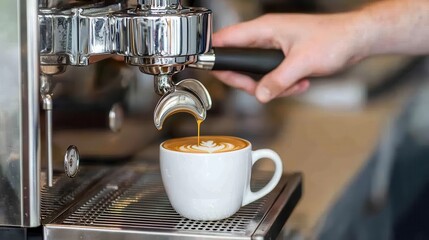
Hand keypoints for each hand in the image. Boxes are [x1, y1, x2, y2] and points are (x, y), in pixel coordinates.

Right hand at [213, 13, 368, 102]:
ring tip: (292, 85)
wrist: (356, 39)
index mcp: (265, 28)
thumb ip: (277, 81)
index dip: (213, 52)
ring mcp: (275, 48)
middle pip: (239, 62)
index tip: (207, 67)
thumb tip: (260, 94)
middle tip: (258, 89)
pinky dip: (284, 85)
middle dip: (249, 81)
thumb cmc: (334, 38)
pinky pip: (273, 77)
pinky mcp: (284, 58)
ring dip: (272, 86)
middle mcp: (266, 37)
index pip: (227, 38)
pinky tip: (300, 82)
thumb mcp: (302, 63)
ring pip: (257, 74)